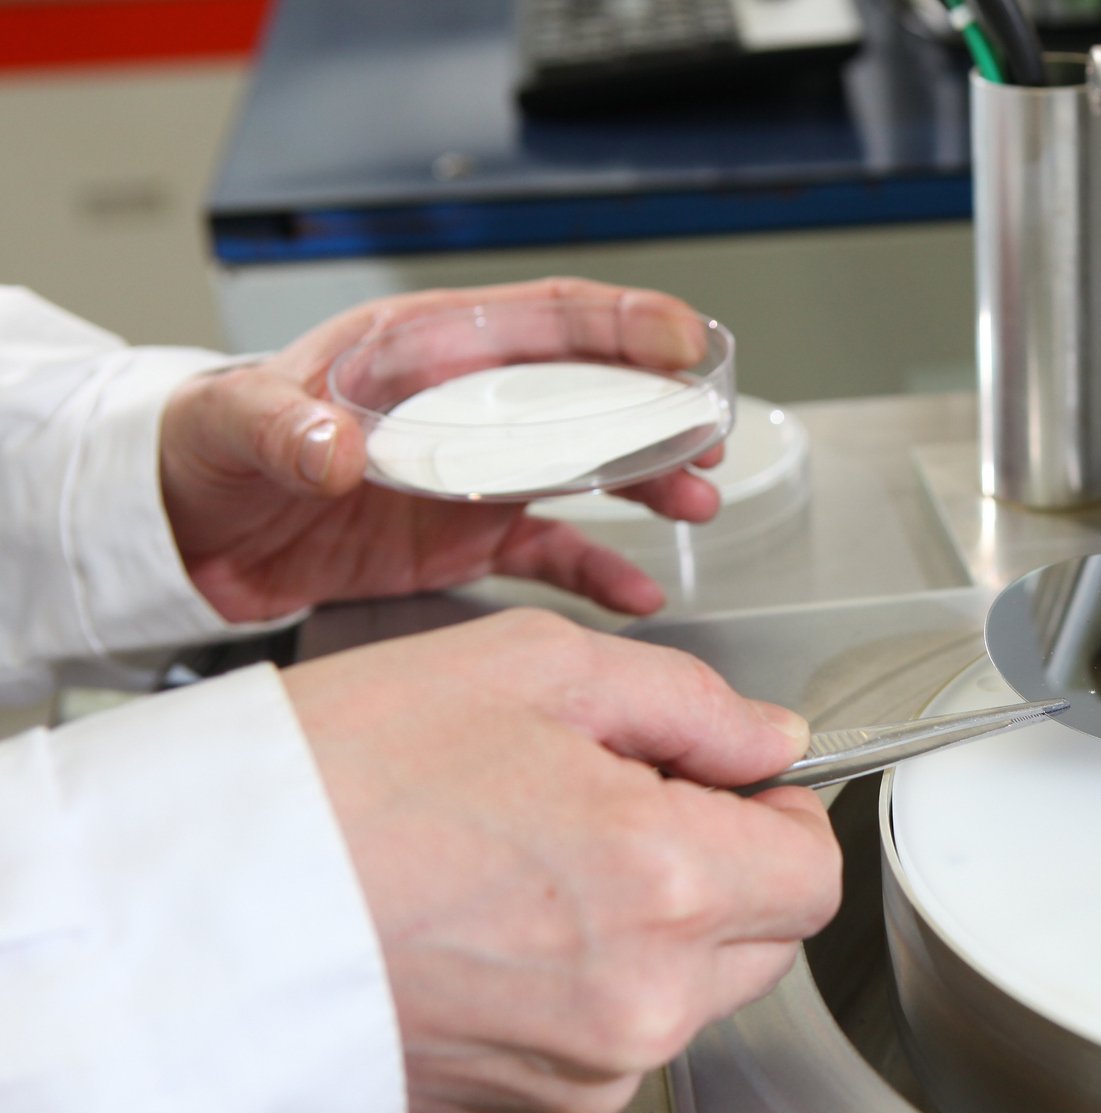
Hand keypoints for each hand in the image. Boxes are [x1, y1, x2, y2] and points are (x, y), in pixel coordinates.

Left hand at [160, 278, 723, 623]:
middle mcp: (463, 409)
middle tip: (708, 431)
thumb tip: (337, 444)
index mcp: (421, 352)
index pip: (539, 321)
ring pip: (586, 468)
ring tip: (698, 501)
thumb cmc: (202, 451)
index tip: (678, 338)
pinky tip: (634, 593)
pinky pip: (550, 552)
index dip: (618, 324)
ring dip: (647, 483)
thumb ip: (284, 426)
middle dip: (658, 409)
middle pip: (587, 394)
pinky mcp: (464, 539)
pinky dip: (598, 573)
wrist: (180, 530)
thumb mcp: (231, 425)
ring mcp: (472, 476)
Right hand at [283, 609, 840, 1112]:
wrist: (194, 913)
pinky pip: (611, 1039)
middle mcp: (641, 1000)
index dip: (782, 815)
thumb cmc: (336, 780)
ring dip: (654, 927)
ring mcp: (585, 1071)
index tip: (729, 785)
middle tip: (610, 805)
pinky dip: (588, 983)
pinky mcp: (529, 1111)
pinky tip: (497, 924)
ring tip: (531, 862)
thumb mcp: (530, 668)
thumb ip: (688, 703)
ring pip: (692, 993)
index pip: (815, 873)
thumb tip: (769, 739)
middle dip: (721, 868)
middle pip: (766, 940)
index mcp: (661, 883)